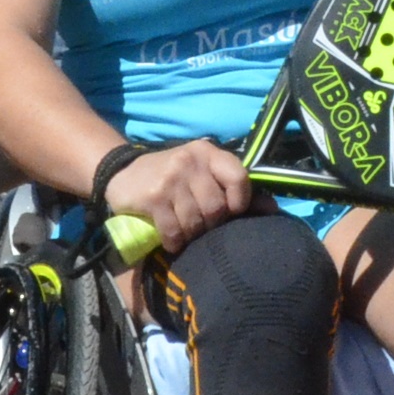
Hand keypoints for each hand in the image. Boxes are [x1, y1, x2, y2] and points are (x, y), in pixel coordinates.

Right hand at [103, 140, 249, 254]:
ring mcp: (170, 179)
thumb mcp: (202, 173)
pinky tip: (171, 240)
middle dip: (211, 224)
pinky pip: (174, 230)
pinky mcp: (153, 197)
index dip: (240, 201)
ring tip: (185, 232)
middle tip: (201, 226)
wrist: (121, 172)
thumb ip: (235, 188)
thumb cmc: (171, 176)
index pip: (239, 176)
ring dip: (191, 234)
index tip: (231, 212)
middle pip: (217, 207)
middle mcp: (190, 161)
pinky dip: (175, 241)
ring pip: (196, 221)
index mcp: (208, 152)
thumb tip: (272, 208)